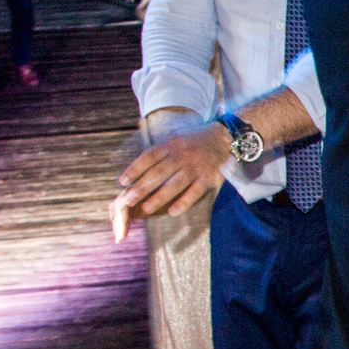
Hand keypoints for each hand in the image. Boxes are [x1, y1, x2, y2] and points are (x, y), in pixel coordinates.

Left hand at [113, 117, 230, 239]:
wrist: (226, 137)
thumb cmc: (196, 140)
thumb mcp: (176, 138)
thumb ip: (160, 150)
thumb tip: (138, 167)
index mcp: (172, 144)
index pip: (149, 157)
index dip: (135, 169)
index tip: (122, 181)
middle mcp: (183, 154)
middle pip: (159, 172)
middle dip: (142, 187)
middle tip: (128, 200)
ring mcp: (197, 166)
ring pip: (175, 184)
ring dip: (160, 197)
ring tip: (146, 208)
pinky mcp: (209, 177)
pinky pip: (195, 192)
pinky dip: (184, 202)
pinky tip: (172, 212)